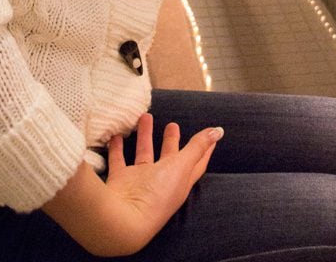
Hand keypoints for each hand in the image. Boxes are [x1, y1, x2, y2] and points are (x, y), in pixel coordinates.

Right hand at [43, 114, 222, 256]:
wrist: (123, 219)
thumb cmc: (158, 194)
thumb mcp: (182, 166)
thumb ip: (197, 146)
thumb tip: (219, 130)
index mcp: (180, 181)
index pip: (196, 162)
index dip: (204, 148)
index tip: (210, 135)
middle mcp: (161, 182)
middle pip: (169, 157)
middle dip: (171, 141)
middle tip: (173, 124)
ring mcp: (140, 182)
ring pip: (144, 154)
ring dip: (145, 137)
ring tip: (145, 116)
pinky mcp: (121, 181)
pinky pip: (119, 160)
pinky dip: (117, 148)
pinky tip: (116, 135)